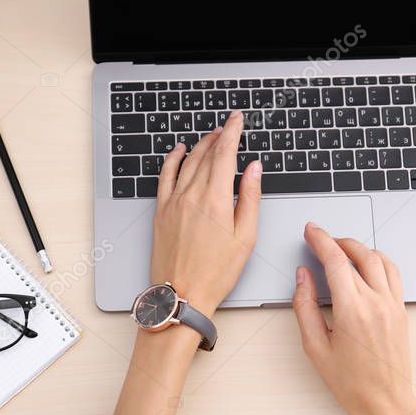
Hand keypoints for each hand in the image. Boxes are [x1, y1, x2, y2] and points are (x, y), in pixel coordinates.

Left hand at [151, 110, 261, 314]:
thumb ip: (250, 198)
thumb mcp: (245, 237)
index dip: (232, 132)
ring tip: (212, 136)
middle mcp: (192, 195)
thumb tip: (254, 169)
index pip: (225, 154)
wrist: (181, 294)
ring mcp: (173, 201)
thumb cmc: (216, 272)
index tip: (237, 120)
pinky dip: (173, 159)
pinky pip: (166, 175)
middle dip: (220, 136)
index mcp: (216, 200)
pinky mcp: (161, 210)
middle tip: (229, 126)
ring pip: (188, 162)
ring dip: (201, 144)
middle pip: (206, 154)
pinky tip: (180, 151)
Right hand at [292, 223, 415, 414]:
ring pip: (378, 259)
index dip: (321, 240)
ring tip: (342, 247)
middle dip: (336, 240)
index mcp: (352, 311)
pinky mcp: (402, 310)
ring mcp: (393, 305)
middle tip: (321, 238)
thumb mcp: (315, 348)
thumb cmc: (351, 383)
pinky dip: (378, 260)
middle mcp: (376, 303)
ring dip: (359, 247)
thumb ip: (305, 307)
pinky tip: (366, 262)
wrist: (385, 402)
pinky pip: (393, 273)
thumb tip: (303, 277)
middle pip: (357, 255)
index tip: (311, 231)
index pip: (336, 261)